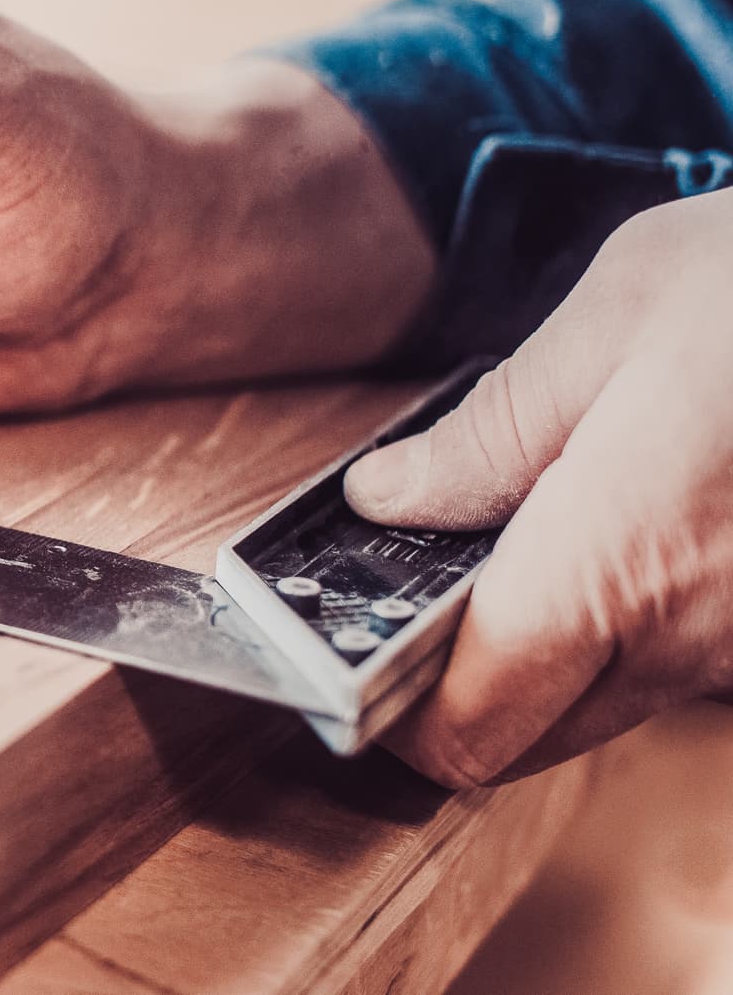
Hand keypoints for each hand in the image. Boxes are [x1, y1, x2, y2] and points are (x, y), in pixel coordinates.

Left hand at [346, 191, 732, 785]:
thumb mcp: (618, 312)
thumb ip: (490, 427)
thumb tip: (387, 499)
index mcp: (624, 558)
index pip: (474, 718)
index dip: (393, 714)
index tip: (348, 663)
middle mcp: (701, 632)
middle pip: (532, 734)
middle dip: (460, 684)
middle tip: (420, 582)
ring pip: (610, 700)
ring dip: (549, 649)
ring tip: (531, 527)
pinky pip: (686, 660)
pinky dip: (633, 622)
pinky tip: (627, 524)